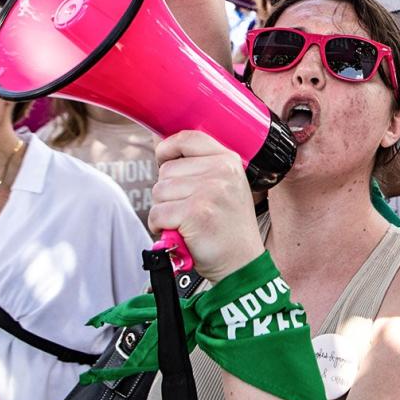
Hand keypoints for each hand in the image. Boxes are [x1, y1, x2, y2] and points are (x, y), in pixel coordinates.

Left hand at [150, 131, 261, 282]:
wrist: (241, 262)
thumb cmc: (228, 228)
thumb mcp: (226, 187)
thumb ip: (201, 167)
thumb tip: (161, 146)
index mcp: (228, 161)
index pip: (187, 138)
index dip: (168, 150)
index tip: (165, 161)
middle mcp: (221, 172)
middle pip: (166, 170)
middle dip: (168, 193)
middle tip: (188, 209)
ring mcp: (209, 191)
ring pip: (159, 192)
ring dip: (164, 211)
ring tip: (186, 222)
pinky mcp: (195, 213)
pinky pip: (157, 213)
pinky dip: (161, 227)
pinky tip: (180, 232)